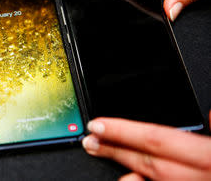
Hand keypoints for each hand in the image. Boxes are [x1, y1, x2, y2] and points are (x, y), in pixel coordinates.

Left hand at [82, 110, 210, 180]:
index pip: (153, 138)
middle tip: (89, 140)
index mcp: (205, 157)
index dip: (121, 130)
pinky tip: (127, 176)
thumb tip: (210, 113)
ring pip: (145, 179)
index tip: (98, 124)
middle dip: (112, 149)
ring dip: (121, 167)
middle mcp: (192, 178)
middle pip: (143, 161)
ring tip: (100, 154)